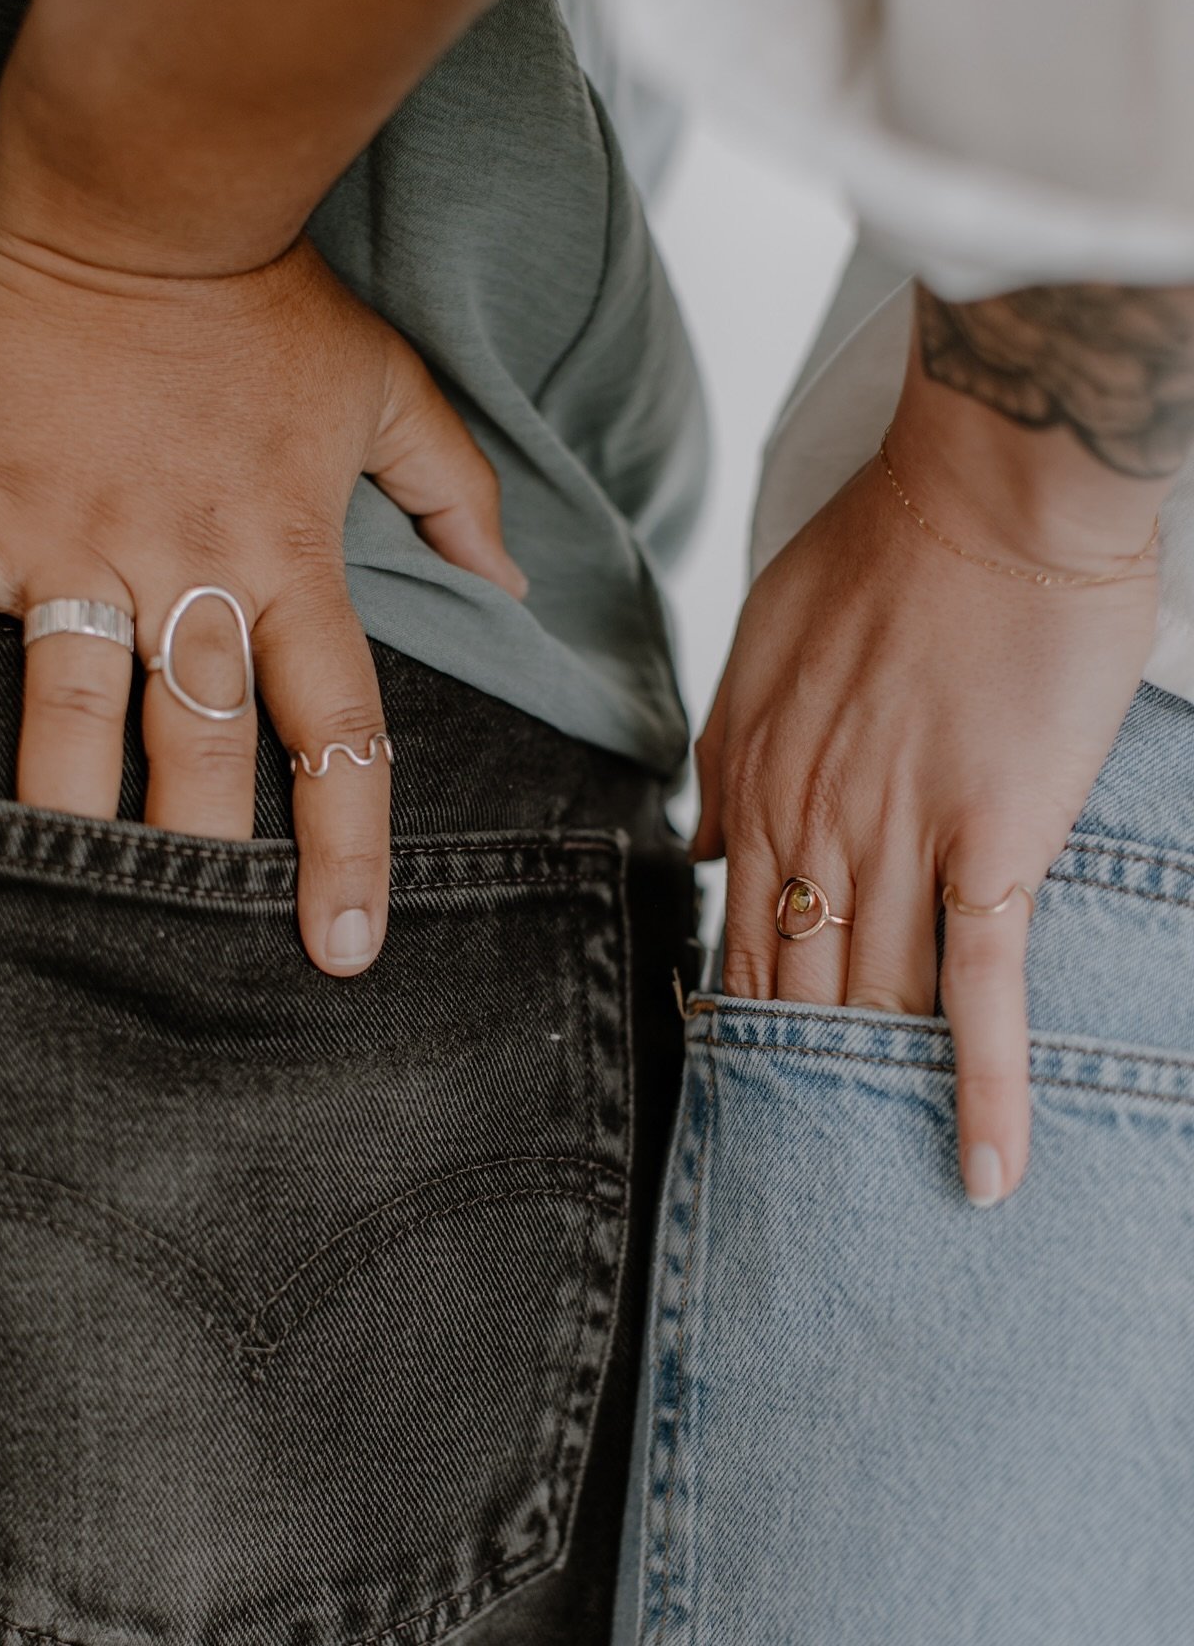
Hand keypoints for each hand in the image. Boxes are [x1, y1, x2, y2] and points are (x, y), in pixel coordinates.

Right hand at [0, 215, 525, 974]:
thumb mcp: (391, 390)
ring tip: (53, 923)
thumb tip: (507, 582)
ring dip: (63, 822)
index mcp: (292, 560)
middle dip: (202, 864)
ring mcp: (79, 548)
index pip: (335, 735)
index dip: (345, 847)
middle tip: (195, 971)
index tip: (346, 947)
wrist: (148, 195)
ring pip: (71, 714)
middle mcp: (190, 574)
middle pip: (200, 752)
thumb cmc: (275, 299)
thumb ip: (455, 495)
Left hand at [695, 354, 1168, 1203]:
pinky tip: (985, 1169)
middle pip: (792, 989)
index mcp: (753, 784)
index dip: (736, 1023)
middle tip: (791, 1182)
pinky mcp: (990, 843)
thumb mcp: (761, 644)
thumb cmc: (883, 551)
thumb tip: (701, 848)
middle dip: (789, 1087)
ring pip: (871, 1002)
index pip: (733, 935)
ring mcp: (898, 843)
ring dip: (868, 1102)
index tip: (738, 1094)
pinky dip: (983, 1082)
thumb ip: (724, 754)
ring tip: (867, 1202)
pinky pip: (981, 982)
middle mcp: (809, 831)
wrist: (989, 490)